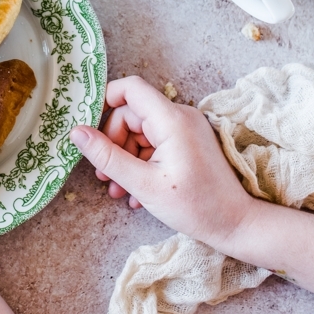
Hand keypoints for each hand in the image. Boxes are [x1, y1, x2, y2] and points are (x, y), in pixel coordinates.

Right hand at [70, 76, 257, 252]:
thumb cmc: (194, 206)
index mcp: (171, 119)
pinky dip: (141, 162)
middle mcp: (180, 116)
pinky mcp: (189, 142)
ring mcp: (186, 129)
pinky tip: (136, 192)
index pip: (130, 88)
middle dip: (113, 143)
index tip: (88, 129)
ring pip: (140, 132)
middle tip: (104, 175)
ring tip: (118, 190)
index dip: (104, 101)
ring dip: (125, 158)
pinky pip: (155, 143)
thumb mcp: (143, 184)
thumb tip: (76, 133)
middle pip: (131, 114)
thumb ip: (107, 156)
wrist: (237, 225)